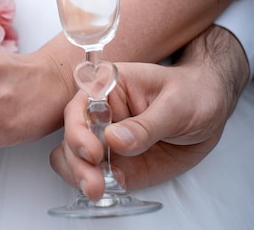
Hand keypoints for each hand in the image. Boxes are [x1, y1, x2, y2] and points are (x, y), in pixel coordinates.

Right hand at [50, 25, 248, 200]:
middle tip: (93, 182)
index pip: (79, 107)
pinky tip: (102, 190)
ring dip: (77, 174)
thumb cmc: (192, 94)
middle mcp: (98, 113)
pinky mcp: (113, 161)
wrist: (208, 109)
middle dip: (77, 161)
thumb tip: (114, 140)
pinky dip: (88, 183)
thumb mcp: (177, 105)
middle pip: (71, 136)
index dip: (78, 130)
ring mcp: (103, 138)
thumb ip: (147, 125)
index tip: (93, 152)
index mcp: (108, 88)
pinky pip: (90, 173)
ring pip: (72, 156)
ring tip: (95, 189)